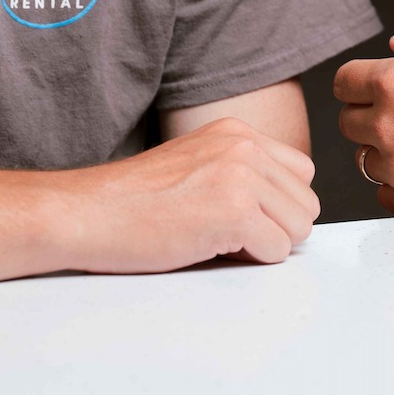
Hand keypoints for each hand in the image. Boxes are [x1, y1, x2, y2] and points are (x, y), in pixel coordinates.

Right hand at [51, 118, 318, 272]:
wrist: (87, 213)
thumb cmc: (131, 201)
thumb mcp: (196, 164)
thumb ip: (242, 172)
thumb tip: (286, 210)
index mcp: (236, 132)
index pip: (301, 173)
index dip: (276, 205)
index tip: (241, 216)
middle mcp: (244, 146)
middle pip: (306, 203)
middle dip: (276, 228)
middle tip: (228, 234)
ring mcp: (241, 177)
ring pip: (299, 228)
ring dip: (266, 245)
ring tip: (218, 239)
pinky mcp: (235, 212)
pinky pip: (278, 251)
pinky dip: (251, 262)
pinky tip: (210, 248)